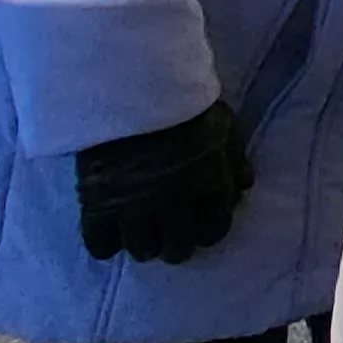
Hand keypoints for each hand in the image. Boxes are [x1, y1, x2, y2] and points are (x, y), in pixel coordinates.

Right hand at [74, 101, 253, 263]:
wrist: (132, 92)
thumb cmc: (184, 103)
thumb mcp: (223, 126)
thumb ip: (234, 160)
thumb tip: (243, 187)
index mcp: (210, 189)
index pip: (214, 231)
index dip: (207, 232)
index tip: (198, 228)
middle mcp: (176, 208)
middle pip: (177, 249)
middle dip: (175, 244)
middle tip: (166, 234)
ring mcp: (136, 212)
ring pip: (142, 250)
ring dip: (143, 244)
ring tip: (137, 233)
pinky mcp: (99, 207)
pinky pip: (101, 244)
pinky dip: (105, 243)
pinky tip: (107, 232)